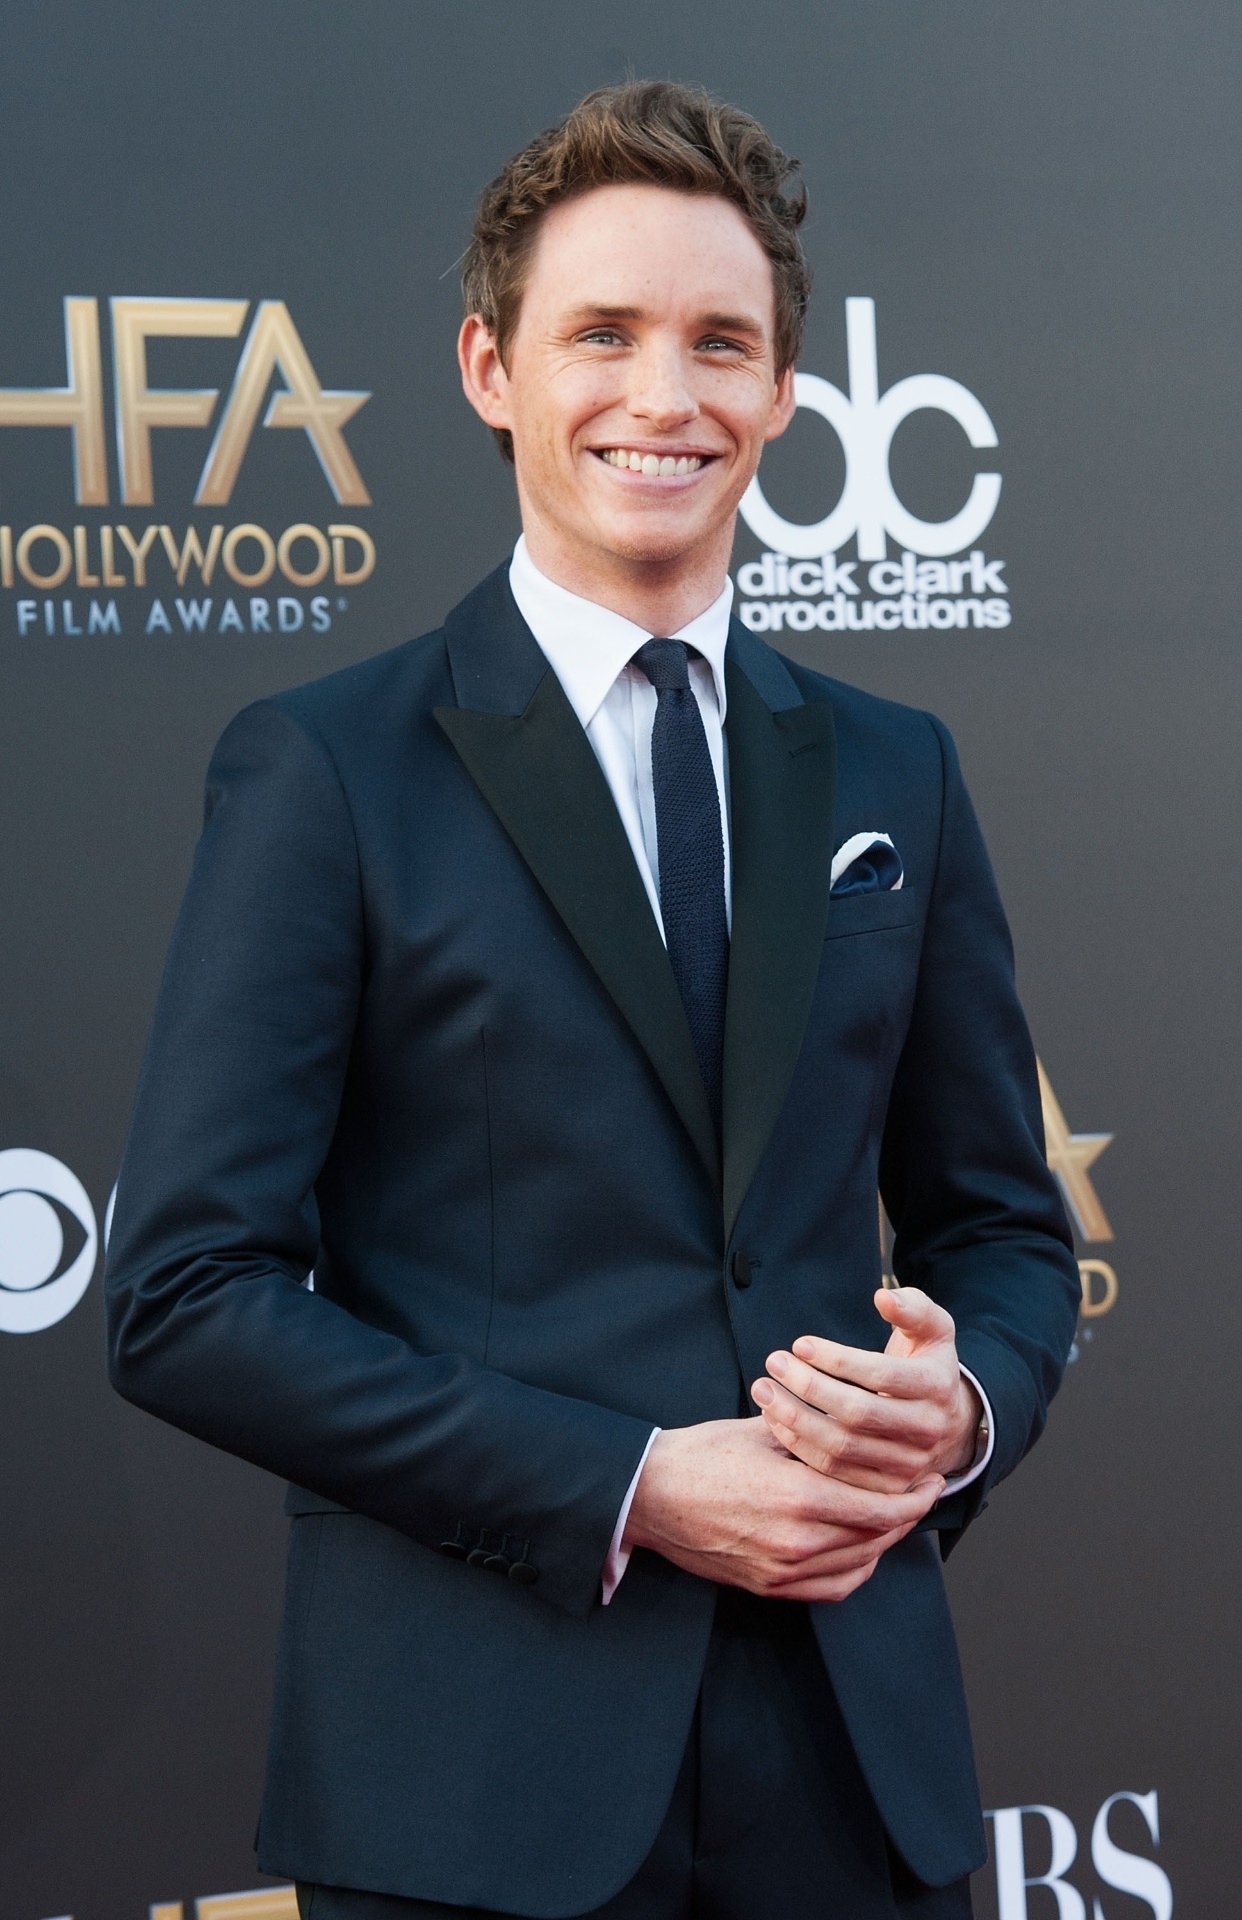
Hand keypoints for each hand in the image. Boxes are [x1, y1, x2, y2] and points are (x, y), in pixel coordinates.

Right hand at [622, 1415, 944, 1602]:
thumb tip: (862, 1427)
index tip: (932, 1478)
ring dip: (885, 1540)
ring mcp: (783, 1571)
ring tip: (897, 1514)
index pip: (881, 1508)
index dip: (916, 1497)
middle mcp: (797, 1542)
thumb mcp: (763, 1431)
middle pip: (877, 1537)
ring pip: (859, 1563)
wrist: (649, 1495)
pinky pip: (832, 1588)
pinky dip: (857, 1568)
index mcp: (799, 1497)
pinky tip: (863, 1546)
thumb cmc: (702, 1455)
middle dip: (908, 1515)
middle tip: (924, 1491)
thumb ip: (817, 1436)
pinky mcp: (769, 1587)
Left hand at [751, 1286, 982, 1495]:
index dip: (838, 1360)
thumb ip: (913, 1307)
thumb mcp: (933, 1329)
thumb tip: (883, 1297)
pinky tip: (775, 1419)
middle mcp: (926, 1430)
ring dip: (795, 1419)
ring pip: (842, 1447)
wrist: (949, 1423)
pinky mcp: (884, 1489)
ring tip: (764, 1390)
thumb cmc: (926, 1364)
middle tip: (773, 1363)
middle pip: (858, 1414)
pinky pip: (834, 1472)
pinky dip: (799, 1447)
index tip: (799, 1344)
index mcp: (937, 1386)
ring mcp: (907, 1464)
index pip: (882, 1375)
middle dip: (809, 1387)